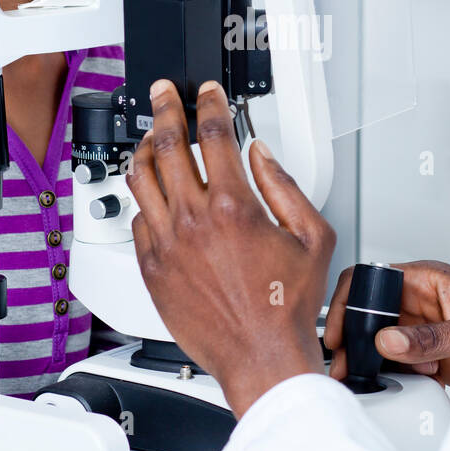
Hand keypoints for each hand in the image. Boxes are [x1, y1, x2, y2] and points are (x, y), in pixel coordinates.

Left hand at [126, 78, 334, 417]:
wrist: (261, 356)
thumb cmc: (287, 306)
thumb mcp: (313, 237)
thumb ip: (286, 186)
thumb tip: (261, 155)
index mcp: (234, 207)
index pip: (212, 134)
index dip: (209, 104)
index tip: (207, 94)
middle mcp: (193, 220)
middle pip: (166, 143)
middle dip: (164, 108)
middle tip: (164, 94)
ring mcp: (166, 243)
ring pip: (140, 177)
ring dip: (144, 147)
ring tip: (150, 136)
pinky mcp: (151, 267)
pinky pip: (136, 219)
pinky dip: (144, 198)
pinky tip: (155, 194)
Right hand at [324, 260, 449, 389]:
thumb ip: (433, 337)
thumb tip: (388, 339)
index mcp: (428, 278)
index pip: (371, 278)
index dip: (349, 302)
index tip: (341, 332)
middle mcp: (420, 299)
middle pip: (368, 311)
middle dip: (354, 337)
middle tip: (347, 363)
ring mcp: (423, 327)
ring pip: (378, 338)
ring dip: (376, 358)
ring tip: (383, 373)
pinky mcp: (428, 352)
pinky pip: (396, 360)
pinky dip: (396, 373)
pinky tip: (414, 379)